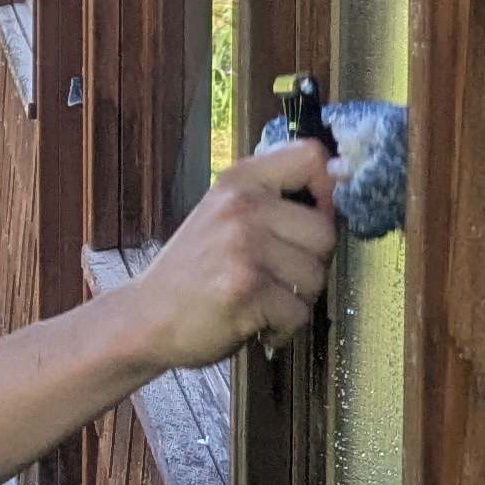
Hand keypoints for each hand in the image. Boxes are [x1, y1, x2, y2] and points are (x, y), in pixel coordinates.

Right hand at [124, 141, 338, 369]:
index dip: (329, 188)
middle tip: (280, 277)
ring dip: (298, 299)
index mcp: (239, 181)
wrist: (145, 318)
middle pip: (326, 231)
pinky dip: (284, 328)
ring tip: (264, 300)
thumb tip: (339, 184)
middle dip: (312, 264)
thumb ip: (271, 199)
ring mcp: (243, 247)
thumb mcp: (223, 214)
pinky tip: (258, 323)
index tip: (316, 216)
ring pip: (316, 276)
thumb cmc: (193, 271)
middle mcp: (242, 207)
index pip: (311, 156)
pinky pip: (299, 312)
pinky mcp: (246, 289)